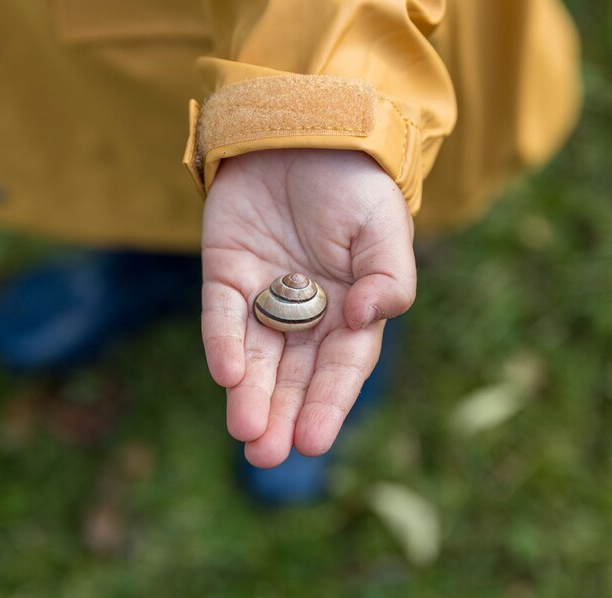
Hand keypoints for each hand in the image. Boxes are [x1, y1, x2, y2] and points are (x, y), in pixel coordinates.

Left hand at [201, 149, 416, 467]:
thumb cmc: (356, 183)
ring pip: (255, 358)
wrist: (305, 128)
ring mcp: (263, 296)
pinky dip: (224, 345)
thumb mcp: (384, 227)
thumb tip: (365, 320)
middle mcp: (307, 313)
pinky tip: (227, 375)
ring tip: (245, 434)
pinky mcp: (226, 274)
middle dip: (281, 416)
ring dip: (249, 396)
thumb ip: (389, 277)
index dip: (327, 405)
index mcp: (351, 310)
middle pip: (293, 376)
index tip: (313, 441)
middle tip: (266, 455)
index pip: (340, 369)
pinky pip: (222, 317)